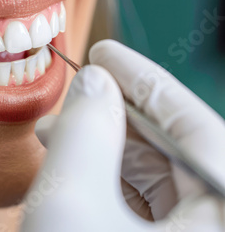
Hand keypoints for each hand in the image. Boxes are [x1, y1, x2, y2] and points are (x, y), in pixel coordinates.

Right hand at [22, 40, 224, 230]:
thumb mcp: (70, 205)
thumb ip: (84, 134)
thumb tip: (93, 83)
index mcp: (219, 213)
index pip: (194, 128)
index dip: (142, 80)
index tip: (104, 53)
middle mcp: (213, 223)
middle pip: (173, 150)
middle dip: (114, 115)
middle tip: (77, 92)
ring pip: (156, 177)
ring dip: (103, 146)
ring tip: (58, 131)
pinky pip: (143, 204)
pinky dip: (104, 178)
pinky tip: (71, 164)